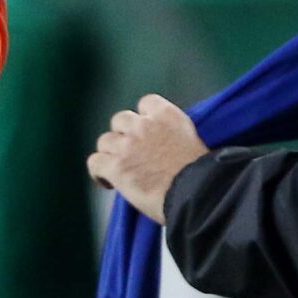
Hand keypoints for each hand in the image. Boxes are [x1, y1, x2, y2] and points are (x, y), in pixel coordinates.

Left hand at [86, 94, 208, 223]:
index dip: (143, 119)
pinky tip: (108, 182)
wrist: (198, 194)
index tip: (147, 134)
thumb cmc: (203, 176)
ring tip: (121, 170)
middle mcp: (144, 125)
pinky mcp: (115, 166)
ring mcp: (126, 144)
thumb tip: (163, 145)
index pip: (146, 103)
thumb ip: (173, 135)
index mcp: (167, 115)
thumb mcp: (192, 142)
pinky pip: (94, 162)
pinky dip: (98, 172)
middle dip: (124, 135)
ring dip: (111, 153)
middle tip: (132, 154)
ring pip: (105, 141)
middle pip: (120, 120)